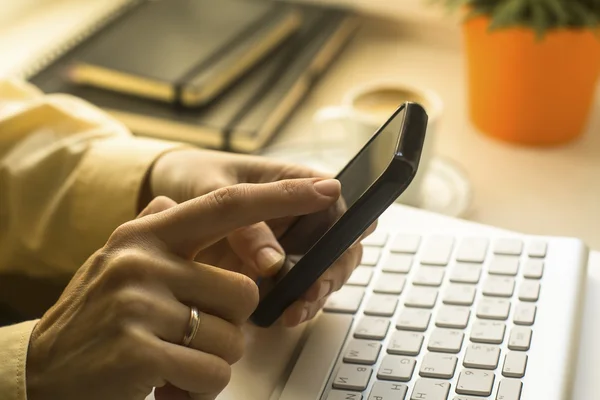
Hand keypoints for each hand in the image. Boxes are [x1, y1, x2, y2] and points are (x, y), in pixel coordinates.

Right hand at [26, 178, 339, 399]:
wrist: (40, 371)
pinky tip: (163, 382)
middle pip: (244, 291)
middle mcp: (142, 259)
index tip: (325, 188)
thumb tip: (182, 202)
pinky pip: (212, 374)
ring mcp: (139, 303)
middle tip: (187, 335)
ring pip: (232, 338)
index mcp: (146, 234)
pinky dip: (198, 389)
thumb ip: (156, 230)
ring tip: (169, 357)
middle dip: (228, 324)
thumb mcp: (117, 260)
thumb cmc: (93, 319)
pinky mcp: (138, 350)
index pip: (227, 205)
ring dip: (210, 360)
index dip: (282, 196)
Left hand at [150, 149, 373, 325]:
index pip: (336, 205)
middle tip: (311, 293)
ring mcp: (290, 239)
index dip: (339, 233)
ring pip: (324, 269)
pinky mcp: (276, 264)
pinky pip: (298, 286)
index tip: (325, 262)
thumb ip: (246, 226)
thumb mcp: (213, 192)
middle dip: (332, 271)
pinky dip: (298, 303)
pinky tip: (284, 315)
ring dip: (317, 293)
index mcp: (295, 180)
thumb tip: (275, 261)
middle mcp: (300, 210)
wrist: (164, 189)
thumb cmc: (194, 176)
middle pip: (339, 242)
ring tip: (295, 312)